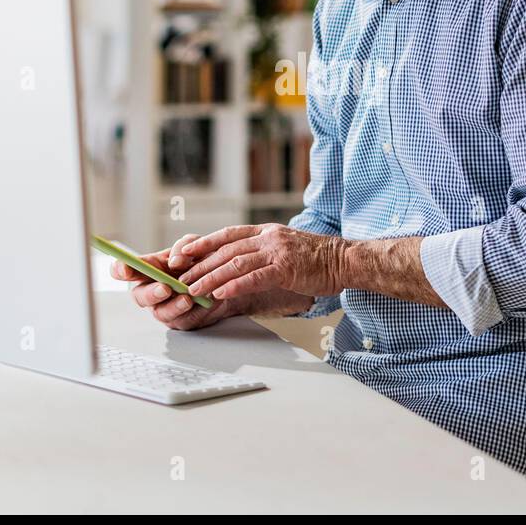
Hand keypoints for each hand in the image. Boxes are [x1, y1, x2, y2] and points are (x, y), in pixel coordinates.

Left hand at [111, 234, 310, 329]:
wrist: (345, 260)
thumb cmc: (316, 260)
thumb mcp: (284, 249)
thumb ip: (262, 253)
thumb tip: (238, 265)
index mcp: (265, 231)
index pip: (226, 235)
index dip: (202, 244)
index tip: (181, 253)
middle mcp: (268, 237)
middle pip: (226, 250)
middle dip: (200, 266)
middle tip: (181, 279)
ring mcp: (277, 251)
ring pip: (235, 263)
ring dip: (211, 277)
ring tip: (193, 290)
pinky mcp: (286, 268)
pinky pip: (255, 276)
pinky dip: (235, 284)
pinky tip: (221, 293)